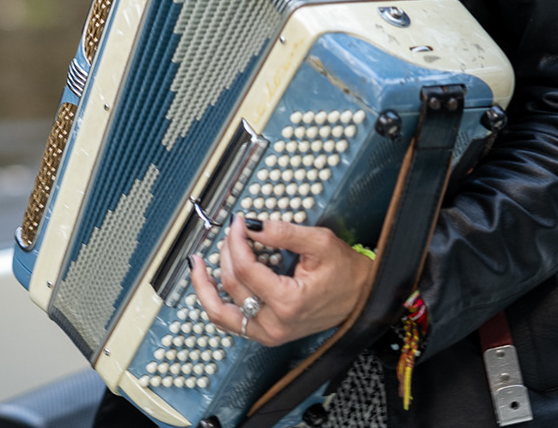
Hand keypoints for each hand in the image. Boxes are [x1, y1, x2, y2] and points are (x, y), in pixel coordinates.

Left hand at [189, 218, 374, 346]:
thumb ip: (283, 232)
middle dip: (226, 252)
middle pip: (232, 284)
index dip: (236, 240)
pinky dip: (214, 303)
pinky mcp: (266, 335)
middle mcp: (276, 324)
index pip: (245, 268)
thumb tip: (251, 224)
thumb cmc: (346, 274)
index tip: (238, 222)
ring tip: (196, 263)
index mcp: (289, 302)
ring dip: (204, 286)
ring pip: (220, 313)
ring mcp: (269, 334)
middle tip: (231, 232)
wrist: (362, 299)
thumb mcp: (319, 243)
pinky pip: (229, 323)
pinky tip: (207, 284)